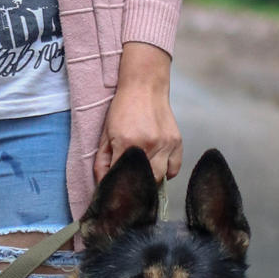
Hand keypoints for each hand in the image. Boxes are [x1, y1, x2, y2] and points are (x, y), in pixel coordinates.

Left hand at [94, 43, 181, 182]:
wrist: (144, 86)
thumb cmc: (123, 109)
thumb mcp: (106, 134)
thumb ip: (102, 161)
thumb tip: (102, 183)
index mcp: (126, 144)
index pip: (120, 177)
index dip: (115, 186)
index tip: (113, 191)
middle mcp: (148, 146)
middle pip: (144, 183)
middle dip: (135, 187)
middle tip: (129, 186)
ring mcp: (165, 144)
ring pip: (160, 178)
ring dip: (150, 181)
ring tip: (143, 176)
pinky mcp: (176, 142)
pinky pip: (174, 168)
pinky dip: (167, 173)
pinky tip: (157, 168)